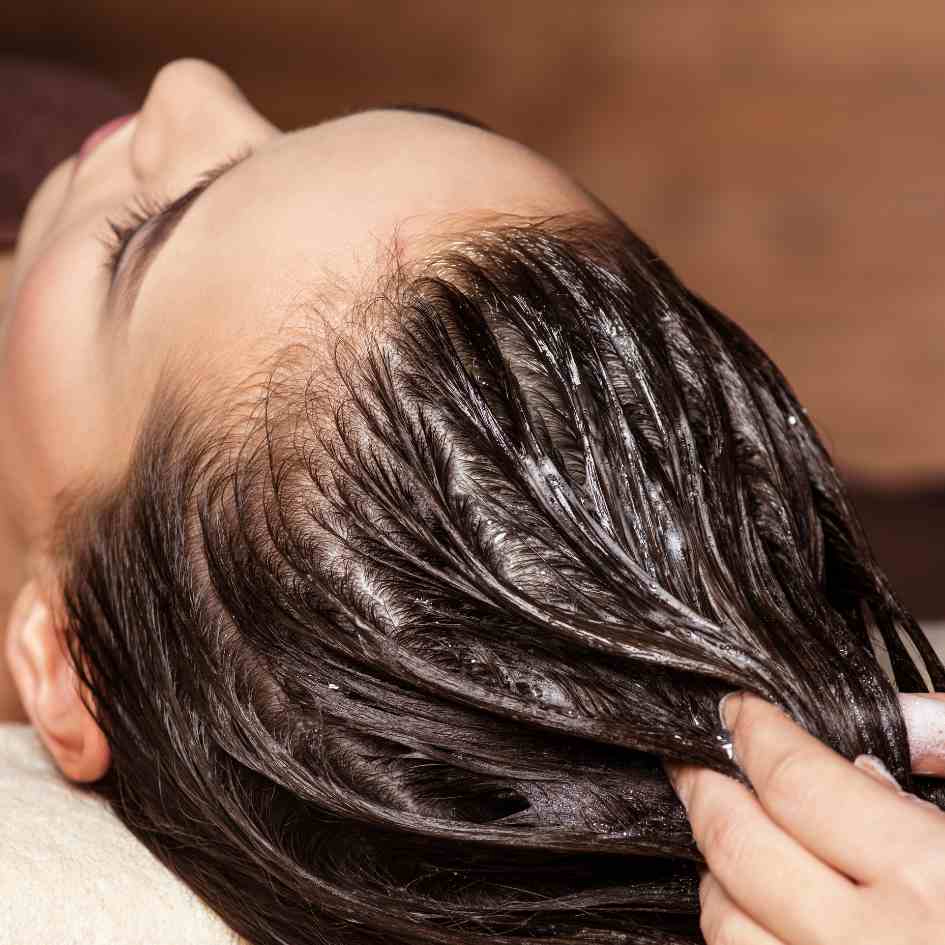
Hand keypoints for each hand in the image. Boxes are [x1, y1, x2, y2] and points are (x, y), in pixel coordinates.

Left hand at [666, 692, 944, 944]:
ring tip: (730, 835)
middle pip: (739, 846)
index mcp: (934, 888)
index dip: (756, 732)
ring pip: (724, 925)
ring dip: (716, 869)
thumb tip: (890, 739)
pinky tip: (758, 912)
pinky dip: (741, 937)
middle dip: (703, 788)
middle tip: (694, 760)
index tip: (738, 711)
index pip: (798, 782)